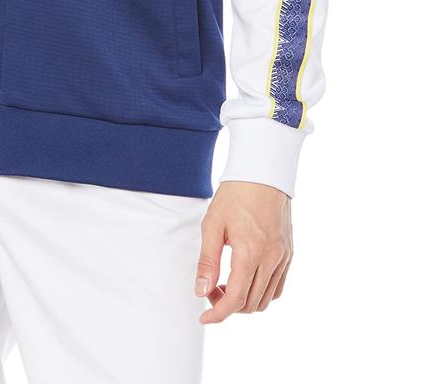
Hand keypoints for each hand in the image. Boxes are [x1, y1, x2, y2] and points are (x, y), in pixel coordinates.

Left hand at [195, 180, 292, 323]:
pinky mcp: (289, 253)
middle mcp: (272, 259)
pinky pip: (278, 286)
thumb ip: (207, 261)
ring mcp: (284, 257)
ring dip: (245, 301)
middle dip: (228, 306)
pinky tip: (245, 279)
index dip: (218, 314)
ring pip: (266, 299)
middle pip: (251, 303)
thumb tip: (201, 290)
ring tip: (226, 284)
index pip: (235, 299)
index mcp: (251, 252)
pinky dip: (261, 292)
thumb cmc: (235, 195)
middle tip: (210, 290)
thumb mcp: (212, 224)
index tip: (204, 317)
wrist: (263, 173)